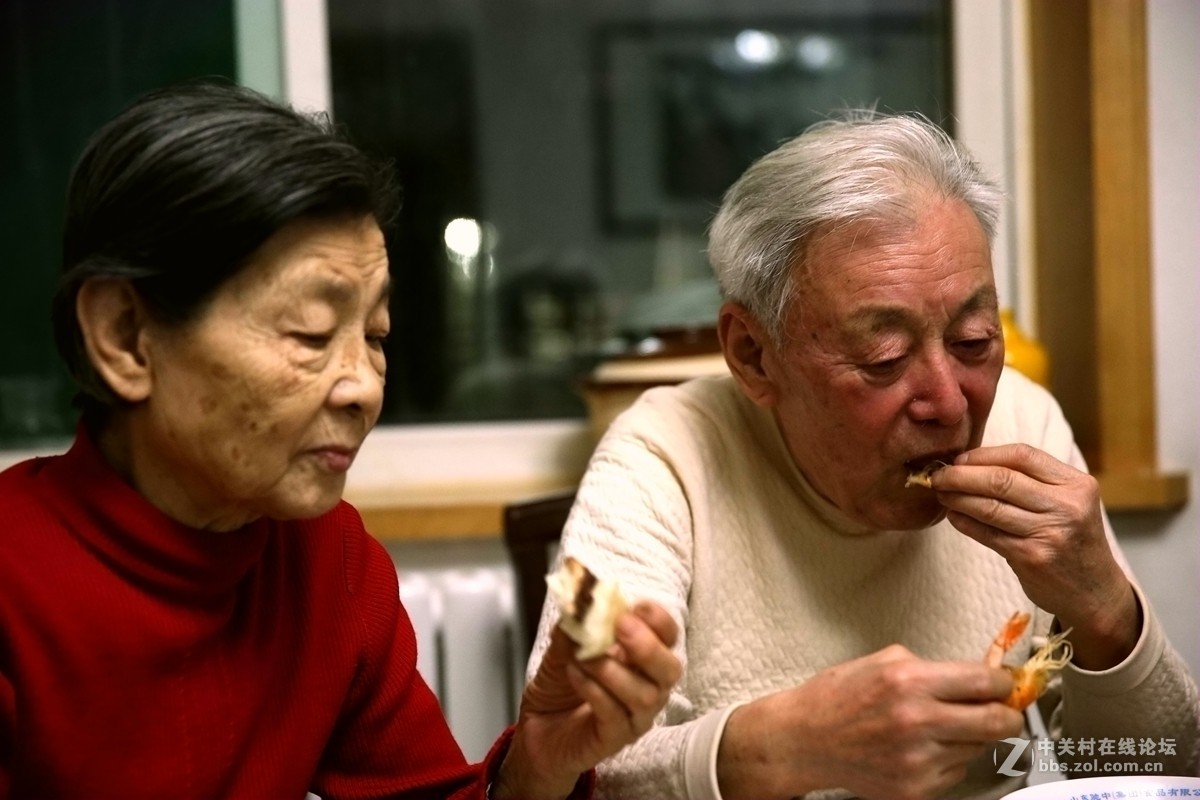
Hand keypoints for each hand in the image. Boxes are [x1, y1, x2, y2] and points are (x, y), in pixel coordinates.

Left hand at [492, 602, 680, 799]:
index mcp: (642, 657)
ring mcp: (635, 717)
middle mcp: (648, 687)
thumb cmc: (560, 686)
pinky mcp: (616, 739)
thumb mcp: (562, 647)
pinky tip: (574, 675)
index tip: (635, 606)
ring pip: (645, 695)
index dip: (658, 620)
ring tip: (581, 657)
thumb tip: (580, 604)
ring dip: (612, 669)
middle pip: (671, 668)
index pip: (668, 636)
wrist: (536, 728)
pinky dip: (595, 691)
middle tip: (621, 627)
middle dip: (648, 646)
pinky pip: (616, 715)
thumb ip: (574, 627)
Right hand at [717, 645, 1021, 799]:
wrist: (804, 739)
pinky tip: (919, 749)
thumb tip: (979, 676)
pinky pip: (955, 774)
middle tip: (1000, 711)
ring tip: (937, 728)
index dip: (1004, 683)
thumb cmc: (839, 695)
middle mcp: (917, 720)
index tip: (1007, 684)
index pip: (985, 682)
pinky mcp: (914, 788)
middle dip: (1006, 715)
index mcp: (909, 680)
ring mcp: (917, 760)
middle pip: (997, 723)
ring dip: (967, 737)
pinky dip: (946, 761)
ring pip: (976, 749)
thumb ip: (932, 668)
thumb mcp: (883, 662)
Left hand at [931, 444, 1139, 667]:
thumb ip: (1033, 481)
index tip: (959, 459)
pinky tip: (953, 516)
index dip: (984, 455)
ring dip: (957, 498)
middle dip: (961, 475)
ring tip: (940, 493)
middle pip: (1001, 479)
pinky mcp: (1031, 558)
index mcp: (1077, 485)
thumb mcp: (1069, 502)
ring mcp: (1049, 534)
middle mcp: (1066, 507)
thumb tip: (971, 462)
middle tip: (938, 475)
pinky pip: (987, 533)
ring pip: (989, 506)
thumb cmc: (1072, 539)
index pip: (1022, 455)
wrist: (1095, 592)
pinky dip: (964, 522)